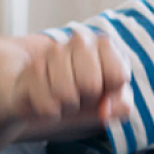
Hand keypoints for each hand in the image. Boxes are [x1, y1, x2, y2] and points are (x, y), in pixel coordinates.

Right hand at [10, 29, 132, 132]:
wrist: (47, 96)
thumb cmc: (85, 95)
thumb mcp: (111, 101)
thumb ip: (121, 105)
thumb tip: (105, 111)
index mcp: (106, 45)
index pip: (117, 75)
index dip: (111, 91)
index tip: (104, 88)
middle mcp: (81, 41)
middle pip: (90, 85)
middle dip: (87, 98)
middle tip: (82, 94)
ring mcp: (53, 52)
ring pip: (66, 95)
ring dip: (68, 106)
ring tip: (66, 96)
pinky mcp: (32, 69)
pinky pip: (47, 106)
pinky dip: (51, 112)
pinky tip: (48, 98)